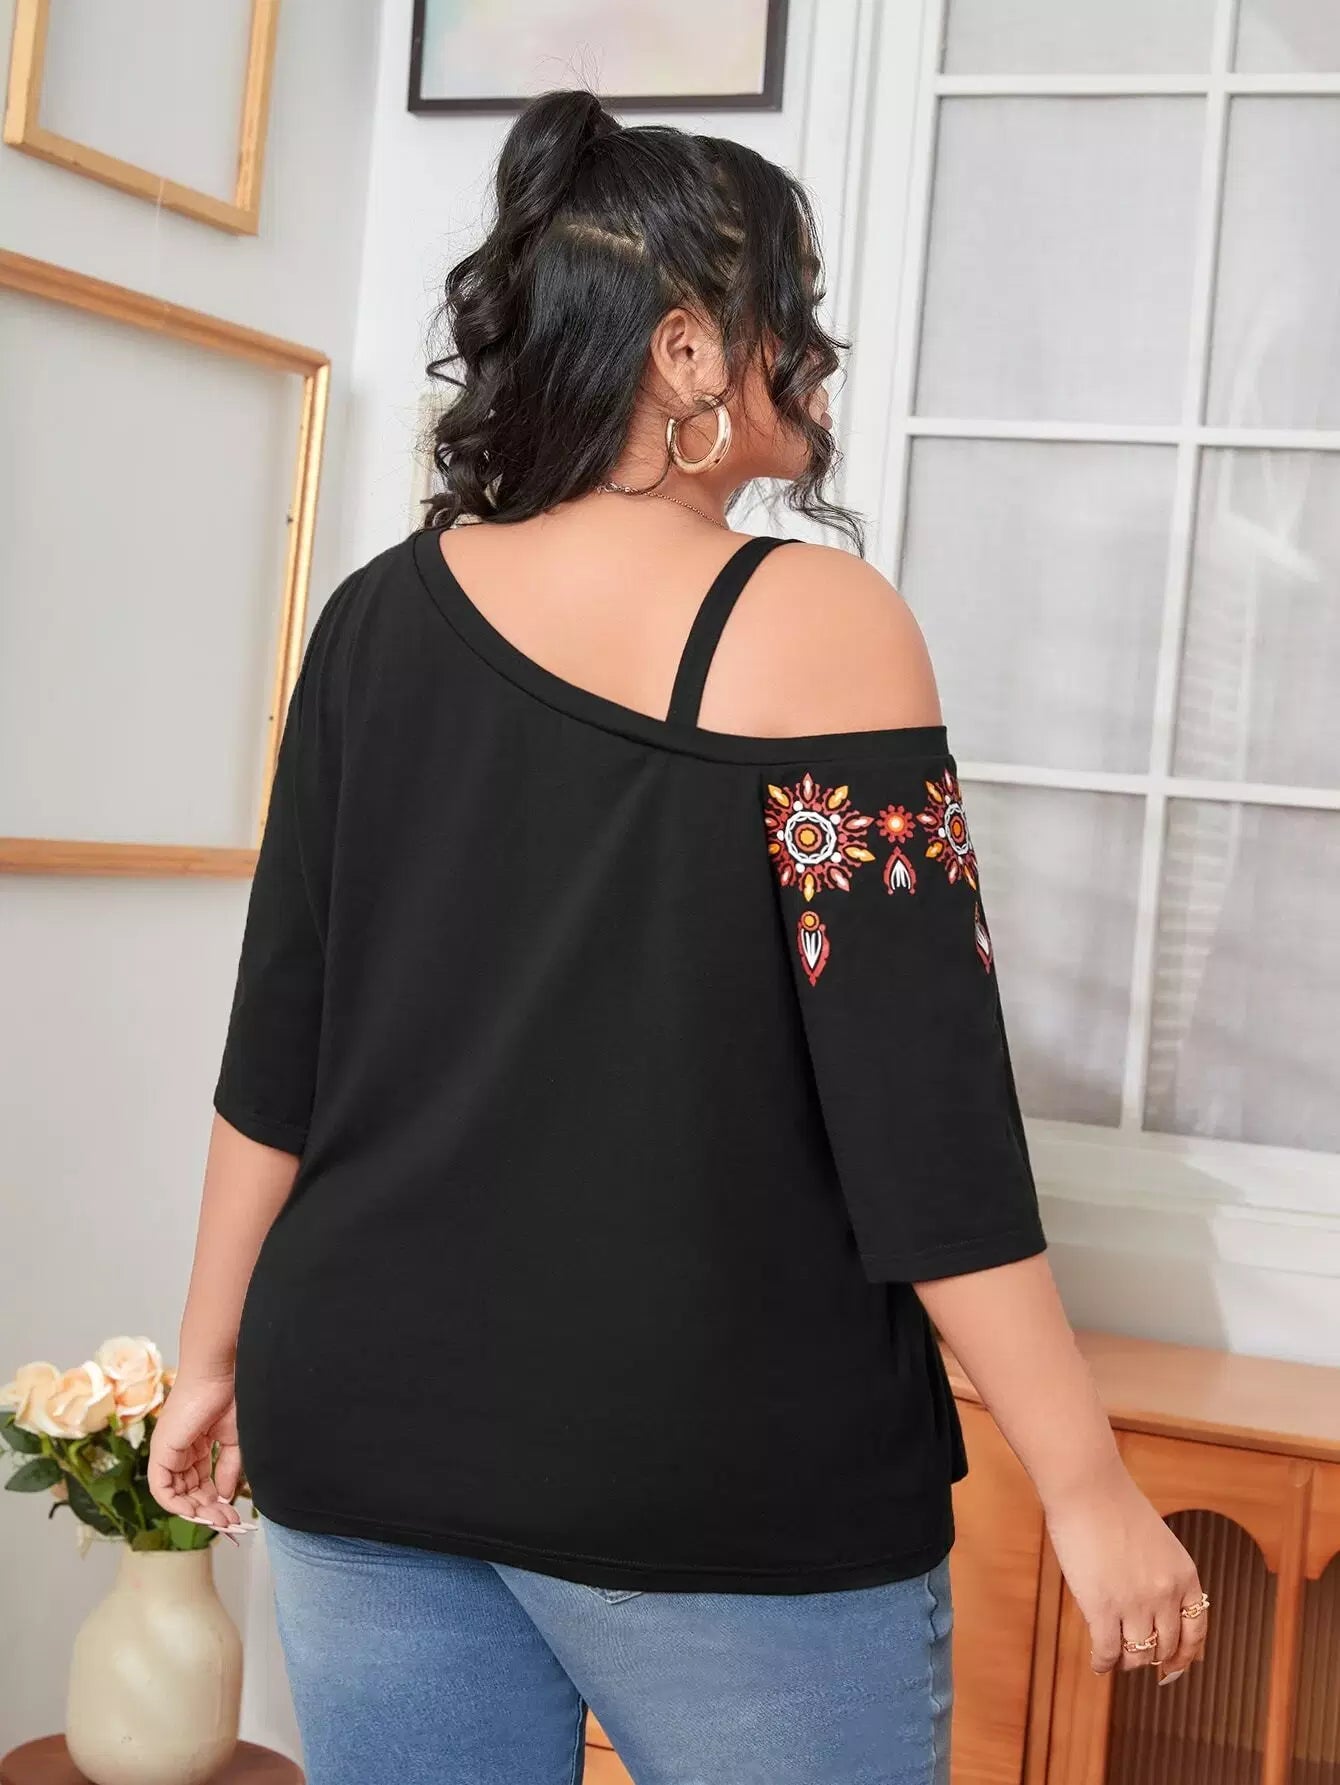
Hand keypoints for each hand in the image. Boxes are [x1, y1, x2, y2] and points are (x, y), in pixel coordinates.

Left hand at [147, 1370, 246, 1531]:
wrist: (219, 1374)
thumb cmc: (229, 1397)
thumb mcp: (233, 1440)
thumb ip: (228, 1469)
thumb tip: (223, 1496)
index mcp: (195, 1446)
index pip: (200, 1482)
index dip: (215, 1501)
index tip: (233, 1513)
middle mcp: (177, 1451)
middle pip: (188, 1492)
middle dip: (209, 1510)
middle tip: (229, 1522)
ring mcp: (167, 1452)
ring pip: (175, 1495)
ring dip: (197, 1511)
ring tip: (220, 1518)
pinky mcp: (161, 1452)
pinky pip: (162, 1489)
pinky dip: (177, 1504)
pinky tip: (197, 1511)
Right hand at [1044, 1460, 1208, 1683]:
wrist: (1087, 1487)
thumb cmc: (1114, 1505)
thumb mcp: (1157, 1543)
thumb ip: (1162, 1576)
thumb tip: (1154, 1611)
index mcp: (1185, 1576)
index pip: (1196, 1632)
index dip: (1185, 1655)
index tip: (1174, 1667)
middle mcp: (1166, 1595)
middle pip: (1165, 1648)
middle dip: (1150, 1656)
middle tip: (1135, 1656)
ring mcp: (1135, 1604)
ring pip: (1138, 1657)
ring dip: (1126, 1662)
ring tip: (1114, 1657)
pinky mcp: (1102, 1608)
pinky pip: (1108, 1653)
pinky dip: (1103, 1663)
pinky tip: (1097, 1661)